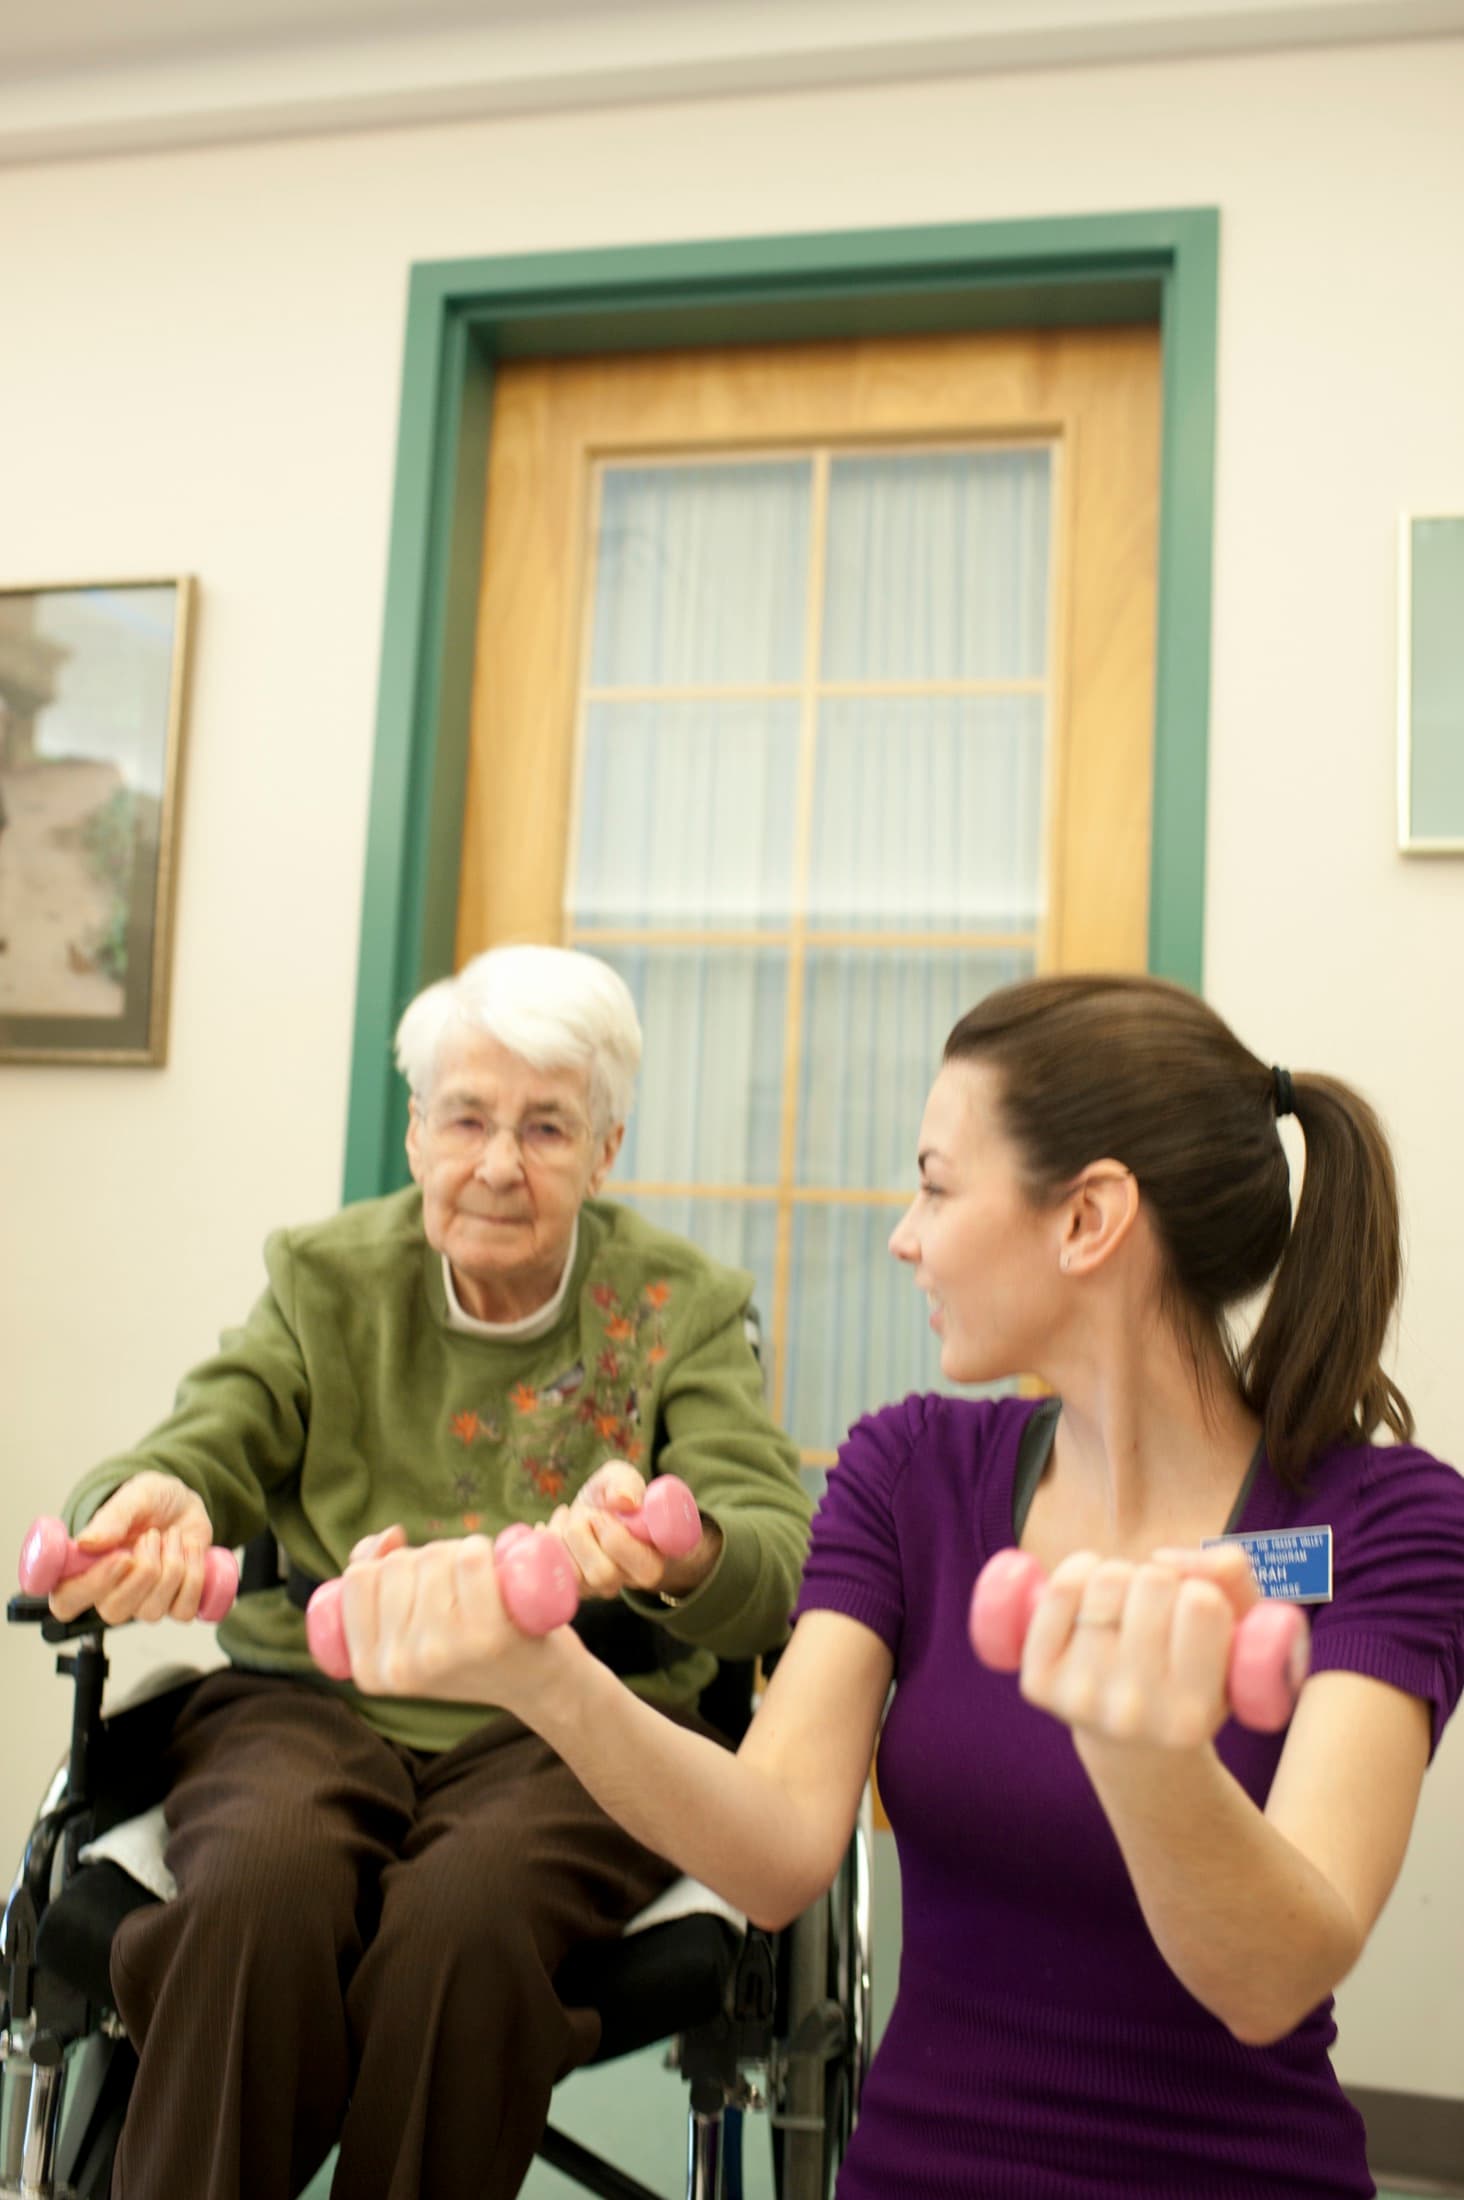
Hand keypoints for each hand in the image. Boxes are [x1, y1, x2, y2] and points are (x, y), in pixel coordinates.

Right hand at [48, 1472, 214, 1626]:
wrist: (185, 1504)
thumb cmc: (151, 1502)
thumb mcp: (134, 1496)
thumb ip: (111, 1518)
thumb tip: (86, 1543)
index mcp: (85, 1569)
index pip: (67, 1601)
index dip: (92, 1586)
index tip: (121, 1557)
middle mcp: (110, 1593)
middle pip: (114, 1611)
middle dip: (143, 1571)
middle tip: (152, 1536)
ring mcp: (143, 1603)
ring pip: (152, 1611)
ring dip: (172, 1567)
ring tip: (173, 1536)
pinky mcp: (174, 1605)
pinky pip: (183, 1610)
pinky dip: (194, 1577)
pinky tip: (189, 1551)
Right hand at [337, 1535, 582, 1708]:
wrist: (541, 1685)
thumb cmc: (472, 1649)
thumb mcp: (412, 1635)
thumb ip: (379, 1590)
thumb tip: (384, 1538)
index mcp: (371, 1671)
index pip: (358, 1579)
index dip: (386, 1563)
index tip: (417, 1582)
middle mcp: (401, 1666)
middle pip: (396, 1564)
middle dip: (427, 1559)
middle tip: (457, 1587)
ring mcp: (442, 1651)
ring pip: (432, 1556)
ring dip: (457, 1552)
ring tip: (478, 1584)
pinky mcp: (486, 1635)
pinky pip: (470, 1557)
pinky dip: (483, 1549)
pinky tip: (496, 1570)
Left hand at [551, 1462, 721, 1600]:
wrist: (593, 1506)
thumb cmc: (613, 1495)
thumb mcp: (622, 1478)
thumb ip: (625, 1484)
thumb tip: (622, 1501)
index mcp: (653, 1559)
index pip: (644, 1567)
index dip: (618, 1536)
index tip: (609, 1511)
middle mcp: (627, 1580)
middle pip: (602, 1574)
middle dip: (584, 1533)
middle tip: (587, 1513)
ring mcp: (596, 1588)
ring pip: (574, 1576)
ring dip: (563, 1537)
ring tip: (569, 1516)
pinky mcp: (570, 1587)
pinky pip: (550, 1573)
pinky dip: (545, 1544)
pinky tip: (551, 1526)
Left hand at [1019, 1544, 1261, 1752]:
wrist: (1134, 1743)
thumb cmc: (1195, 1677)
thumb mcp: (1240, 1642)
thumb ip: (1234, 1581)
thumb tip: (1168, 1557)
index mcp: (1191, 1715)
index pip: (1203, 1603)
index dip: (1203, 1594)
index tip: (1197, 1617)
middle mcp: (1134, 1712)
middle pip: (1153, 1582)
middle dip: (1162, 1582)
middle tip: (1159, 1610)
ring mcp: (1082, 1697)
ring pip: (1107, 1578)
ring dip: (1123, 1576)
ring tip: (1128, 1606)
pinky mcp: (1039, 1681)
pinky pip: (1059, 1590)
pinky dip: (1079, 1570)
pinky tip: (1091, 1588)